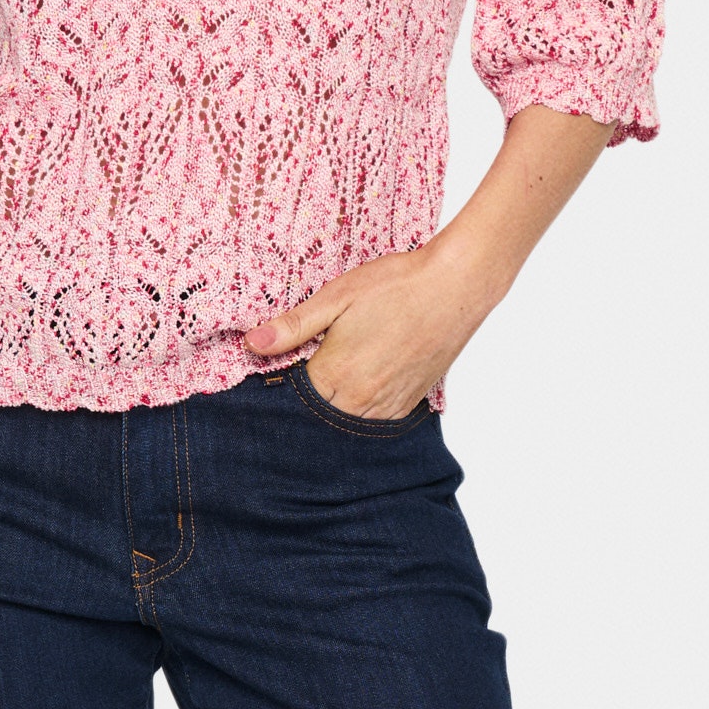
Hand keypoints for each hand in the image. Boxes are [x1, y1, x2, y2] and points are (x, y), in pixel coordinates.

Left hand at [242, 237, 493, 420]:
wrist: (456, 285)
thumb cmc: (396, 285)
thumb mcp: (337, 297)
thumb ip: (293, 326)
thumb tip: (253, 343)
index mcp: (336, 375)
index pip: (292, 400)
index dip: (278, 388)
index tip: (274, 374)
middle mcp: (361, 399)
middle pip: (318, 417)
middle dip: (305, 404)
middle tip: (302, 378)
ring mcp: (388, 405)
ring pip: (347, 423)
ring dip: (334, 410)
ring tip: (331, 383)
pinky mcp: (410, 403)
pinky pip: (376, 421)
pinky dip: (361, 412)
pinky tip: (357, 390)